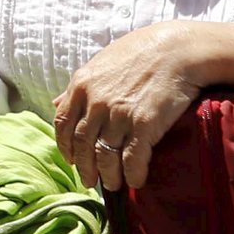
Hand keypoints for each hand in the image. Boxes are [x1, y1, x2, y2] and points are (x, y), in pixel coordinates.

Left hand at [52, 21, 208, 191]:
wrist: (178, 49)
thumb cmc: (141, 53)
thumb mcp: (100, 63)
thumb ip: (77, 87)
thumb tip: (55, 103)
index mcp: (81, 86)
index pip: (62, 124)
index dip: (66, 146)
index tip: (72, 160)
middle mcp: (95, 102)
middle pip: (82, 144)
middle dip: (85, 167)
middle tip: (90, 180)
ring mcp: (118, 114)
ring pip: (105, 155)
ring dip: (108, 175)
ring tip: (113, 185)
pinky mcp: (144, 124)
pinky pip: (132, 158)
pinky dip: (132, 174)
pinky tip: (136, 181)